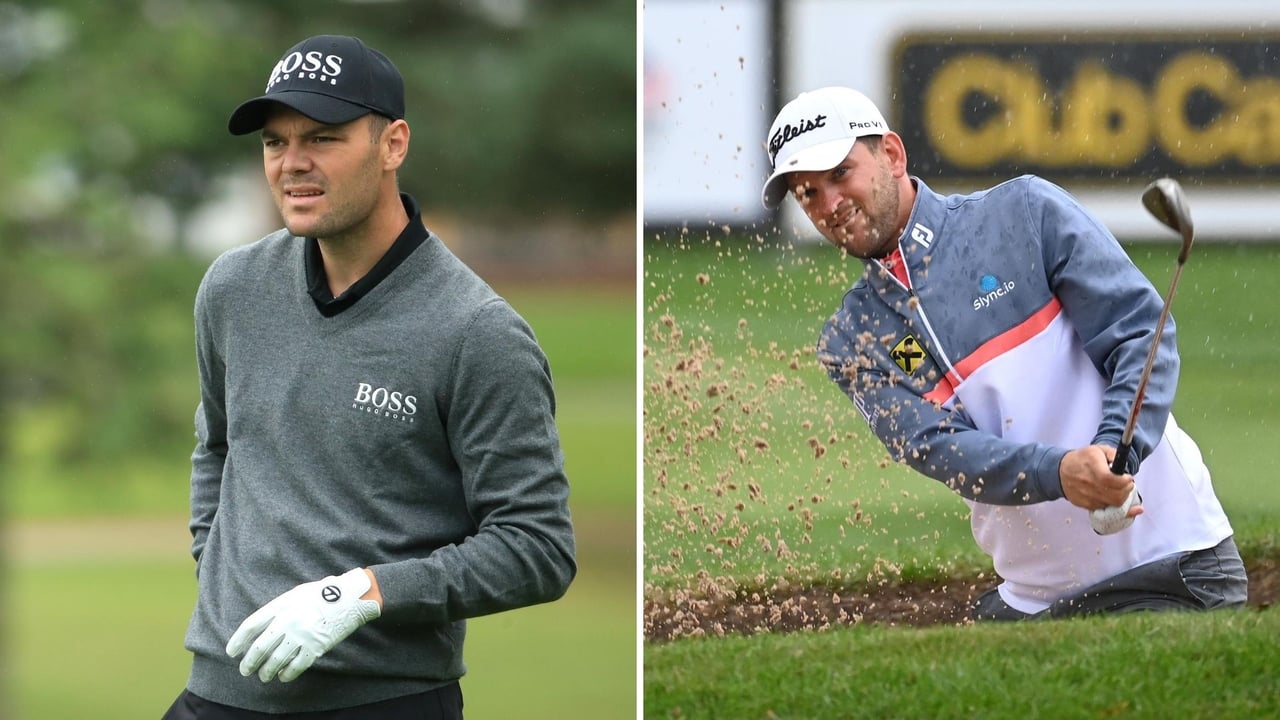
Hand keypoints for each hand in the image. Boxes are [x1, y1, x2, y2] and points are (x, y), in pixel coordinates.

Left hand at [226, 568, 380, 682]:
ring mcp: (302, 635)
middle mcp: (288, 621)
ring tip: (264, 675)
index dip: (238, 640)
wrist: (350, 597)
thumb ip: (278, 609)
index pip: (251, 625)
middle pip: (260, 647)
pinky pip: (296, 666)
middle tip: (245, 670)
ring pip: (276, 660)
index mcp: (281, 605)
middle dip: (250, 661)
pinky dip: (287, 674)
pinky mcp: (315, 647)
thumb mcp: (295, 594)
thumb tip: (261, 629)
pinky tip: (283, 676)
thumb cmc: (321, 594)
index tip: (231, 652)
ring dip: (266, 671)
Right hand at [1059, 445, 1142, 513]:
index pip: (1112, 480)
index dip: (1125, 482)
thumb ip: (1114, 455)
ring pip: (1112, 505)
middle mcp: (1089, 483)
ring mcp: (1087, 496)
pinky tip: (1114, 497)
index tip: (1129, 478)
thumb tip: (1125, 465)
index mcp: (1093, 466)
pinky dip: (1112, 504)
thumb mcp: (1098, 450)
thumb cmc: (1082, 460)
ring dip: (1121, 498)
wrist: (1060, 471)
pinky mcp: (1085, 505)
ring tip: (1119, 490)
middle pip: (1116, 496)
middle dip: (1127, 491)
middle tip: (1127, 485)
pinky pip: (1105, 509)